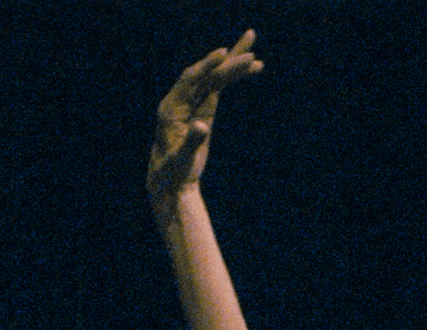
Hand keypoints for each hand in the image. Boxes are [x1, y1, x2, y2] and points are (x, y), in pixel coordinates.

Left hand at [147, 30, 262, 210]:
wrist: (170, 181)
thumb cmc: (173, 172)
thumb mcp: (182, 159)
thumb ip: (192, 141)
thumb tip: (202, 126)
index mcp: (171, 108)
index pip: (190, 79)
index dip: (207, 66)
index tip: (223, 54)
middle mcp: (181, 101)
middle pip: (206, 74)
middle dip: (228, 62)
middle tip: (250, 50)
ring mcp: (192, 104)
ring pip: (214, 79)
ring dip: (234, 67)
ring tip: (257, 59)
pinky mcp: (203, 109)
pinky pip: (218, 89)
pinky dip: (232, 80)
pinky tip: (248, 71)